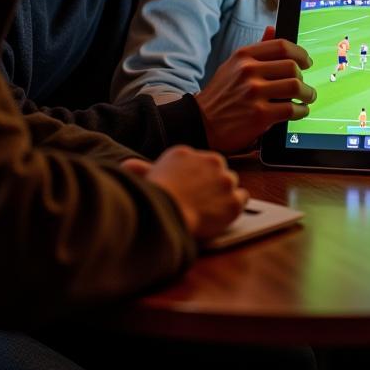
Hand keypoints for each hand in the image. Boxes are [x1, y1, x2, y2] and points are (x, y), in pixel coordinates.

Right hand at [121, 146, 247, 238]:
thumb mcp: (143, 178)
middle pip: (216, 170)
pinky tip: (223, 212)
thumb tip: (127, 164)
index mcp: (186, 153)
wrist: (163, 215)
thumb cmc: (151, 199)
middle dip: (210, 184)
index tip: (189, 189)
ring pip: (230, 183)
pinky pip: (242, 197)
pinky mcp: (233, 200)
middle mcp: (209, 161)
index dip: (194, 178)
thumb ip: (139, 169)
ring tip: (209, 208)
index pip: (196, 162)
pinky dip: (235, 205)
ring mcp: (224, 180)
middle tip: (199, 200)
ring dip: (223, 194)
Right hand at [195, 28, 315, 153]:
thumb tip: (273, 29)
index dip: (300, 53)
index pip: (282, 46)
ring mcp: (254, 93)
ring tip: (307, 98)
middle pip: (292, 66)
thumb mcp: (233, 65)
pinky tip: (299, 111)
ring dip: (307, 94)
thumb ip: (256, 49)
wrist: (199, 122)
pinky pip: (291, 109)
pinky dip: (301, 110)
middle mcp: (249, 71)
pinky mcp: (259, 115)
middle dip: (303, 77)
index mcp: (244, 56)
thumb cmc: (220, 94)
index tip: (306, 61)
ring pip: (295, 86)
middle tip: (304, 85)